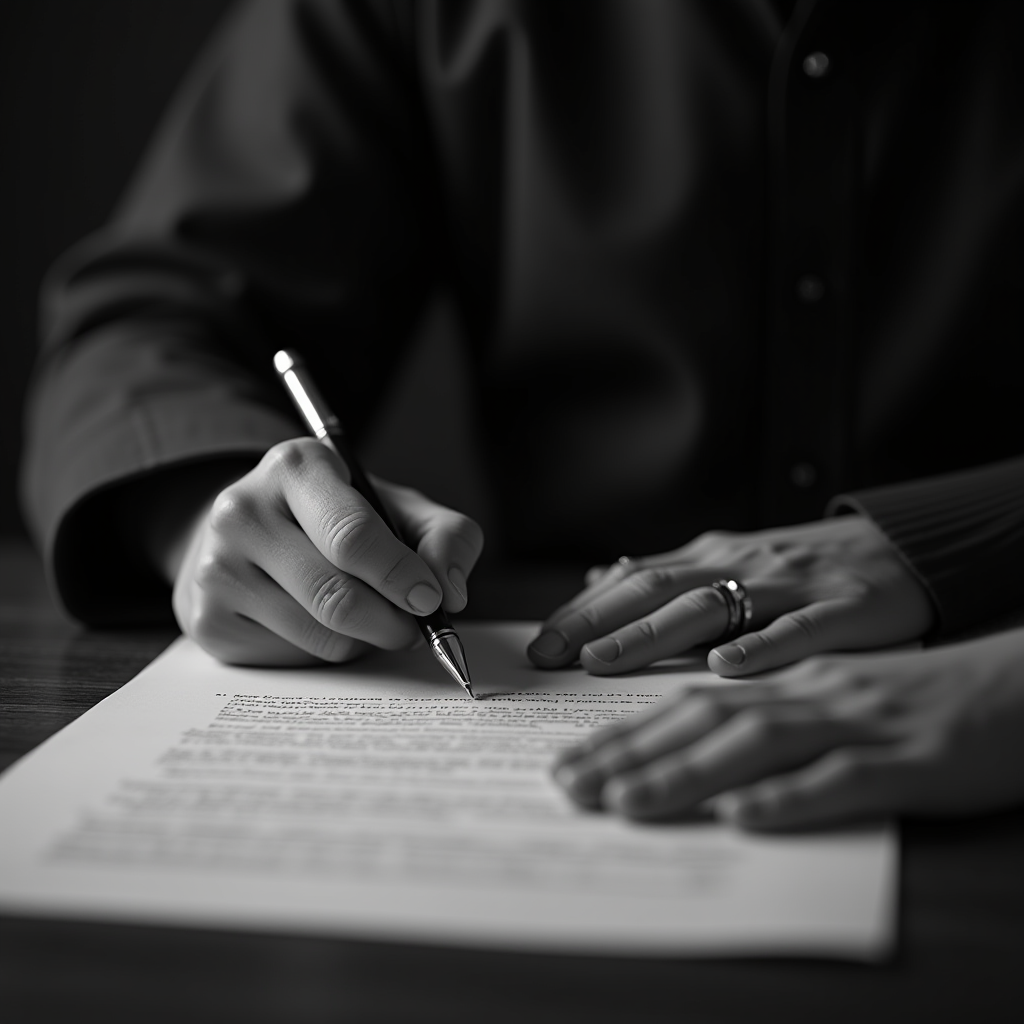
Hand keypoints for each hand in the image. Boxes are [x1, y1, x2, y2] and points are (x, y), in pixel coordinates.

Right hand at [168, 438, 482, 664]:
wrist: (247, 534)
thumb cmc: (336, 520)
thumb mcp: (396, 506)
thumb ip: (444, 536)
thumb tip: (450, 590)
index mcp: (295, 466)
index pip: (352, 535)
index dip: (400, 576)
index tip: (430, 599)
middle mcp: (242, 511)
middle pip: (336, 596)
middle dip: (392, 623)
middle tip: (413, 627)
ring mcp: (216, 568)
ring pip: (319, 635)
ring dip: (363, 640)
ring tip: (369, 618)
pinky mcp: (207, 620)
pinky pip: (292, 659)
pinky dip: (326, 653)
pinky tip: (321, 624)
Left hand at [527, 516, 933, 676]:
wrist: (903, 548)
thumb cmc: (805, 567)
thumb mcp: (731, 562)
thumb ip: (668, 575)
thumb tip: (596, 579)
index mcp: (712, 558)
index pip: (634, 580)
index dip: (584, 611)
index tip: (539, 645)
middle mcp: (741, 565)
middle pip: (658, 589)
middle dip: (599, 622)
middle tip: (551, 655)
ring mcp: (791, 585)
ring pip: (712, 605)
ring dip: (654, 633)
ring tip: (607, 658)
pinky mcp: (845, 610)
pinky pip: (799, 629)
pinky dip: (761, 645)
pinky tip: (727, 667)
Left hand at [552, 629, 1023, 828]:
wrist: (1016, 684)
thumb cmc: (914, 688)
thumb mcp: (828, 674)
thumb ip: (760, 680)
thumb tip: (698, 691)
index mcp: (786, 669)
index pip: (687, 695)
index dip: (624, 724)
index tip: (566, 758)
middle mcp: (808, 685)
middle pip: (704, 712)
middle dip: (629, 750)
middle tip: (568, 786)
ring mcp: (856, 715)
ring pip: (758, 738)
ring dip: (686, 769)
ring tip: (627, 802)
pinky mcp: (909, 756)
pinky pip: (843, 776)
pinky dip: (790, 793)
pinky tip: (744, 814)